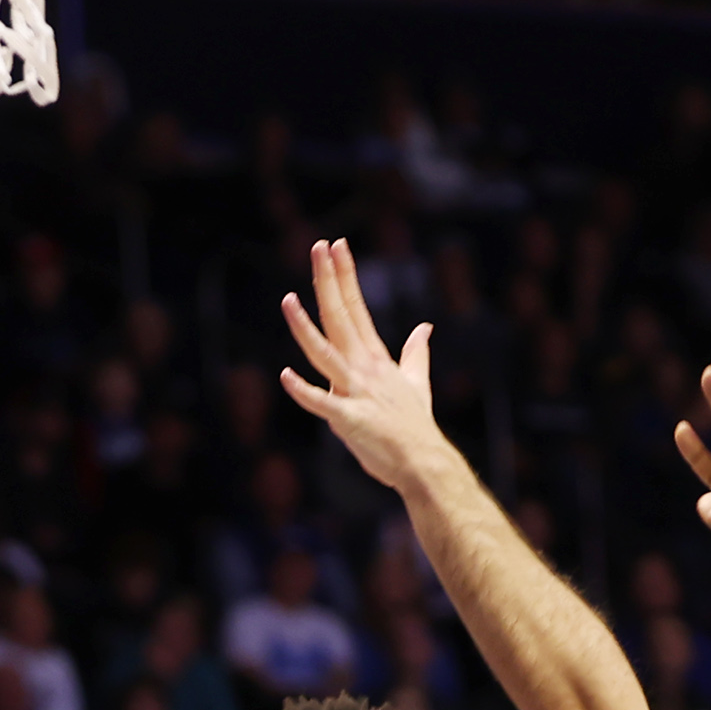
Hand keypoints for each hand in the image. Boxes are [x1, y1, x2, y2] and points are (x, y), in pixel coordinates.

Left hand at [279, 239, 454, 495]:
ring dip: (305, 327)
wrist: (424, 463)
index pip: (356, 307)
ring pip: (325, 353)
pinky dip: (303, 391)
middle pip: (340, 316)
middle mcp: (365, 368)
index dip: (344, 275)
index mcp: (376, 358)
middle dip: (327, 281)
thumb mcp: (417, 383)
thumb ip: (415, 353)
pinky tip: (285, 375)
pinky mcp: (349, 419)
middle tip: (318, 246)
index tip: (336, 246)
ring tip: (287, 300)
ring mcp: (356, 392)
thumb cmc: (415, 427)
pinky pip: (322, 403)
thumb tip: (425, 327)